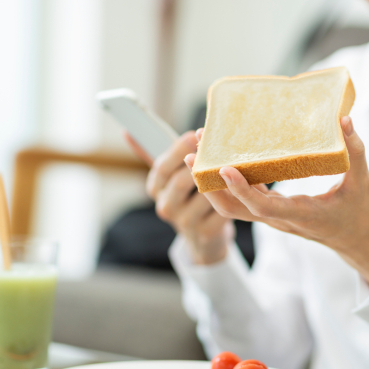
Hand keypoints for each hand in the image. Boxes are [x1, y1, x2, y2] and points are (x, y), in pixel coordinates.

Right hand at [124, 130, 232, 264]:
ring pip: (205, 195)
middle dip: (201, 163)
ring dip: (221, 179)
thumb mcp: (170, 176)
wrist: (201, 236)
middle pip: (182, 181)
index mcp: (155, 188)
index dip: (178, 149)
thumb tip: (128, 131)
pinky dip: (233, 197)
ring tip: (234, 165)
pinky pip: (222, 209)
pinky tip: (241, 187)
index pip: (161, 167)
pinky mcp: (206, 232)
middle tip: (219, 148)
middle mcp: (166, 207)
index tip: (194, 134)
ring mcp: (185, 222)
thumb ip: (152, 154)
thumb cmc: (187, 195)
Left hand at [184, 117, 368, 290]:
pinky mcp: (272, 211)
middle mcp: (279, 218)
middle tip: (193, 153)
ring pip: (232, 207)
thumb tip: (343, 120)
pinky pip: (243, 199)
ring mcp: (273, 217)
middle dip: (209, 185)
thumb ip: (354, 151)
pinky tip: (223, 156)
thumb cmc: (360, 212)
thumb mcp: (362, 182)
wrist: (356, 241)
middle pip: (233, 209)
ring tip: (199, 151)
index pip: (262, 206)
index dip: (241, 189)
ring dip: (212, 183)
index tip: (223, 167)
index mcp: (300, 214)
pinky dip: (228, 182)